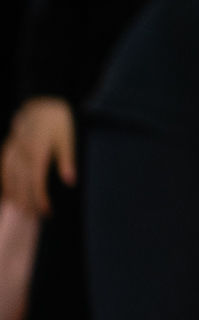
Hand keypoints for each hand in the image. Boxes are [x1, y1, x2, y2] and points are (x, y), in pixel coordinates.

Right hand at [1, 98, 75, 216]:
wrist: (42, 103)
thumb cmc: (59, 121)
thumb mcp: (67, 138)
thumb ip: (67, 160)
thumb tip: (70, 182)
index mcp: (38, 151)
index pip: (36, 181)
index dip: (40, 198)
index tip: (46, 211)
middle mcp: (22, 152)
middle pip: (21, 182)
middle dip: (26, 200)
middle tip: (33, 216)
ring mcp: (12, 149)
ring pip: (9, 176)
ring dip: (13, 194)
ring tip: (19, 209)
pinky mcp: (8, 146)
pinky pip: (2, 167)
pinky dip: (3, 181)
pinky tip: (6, 193)